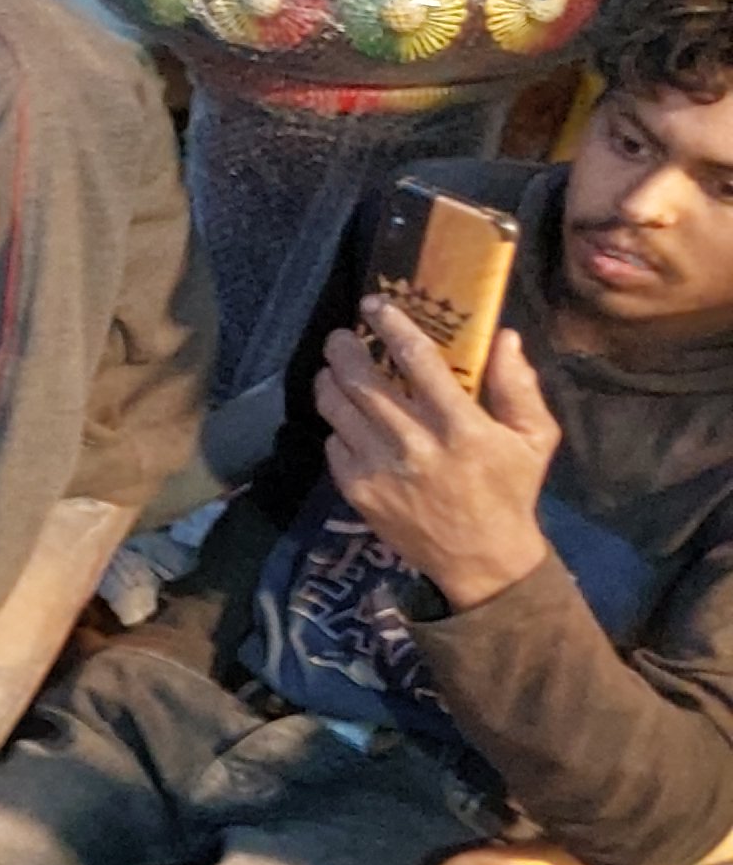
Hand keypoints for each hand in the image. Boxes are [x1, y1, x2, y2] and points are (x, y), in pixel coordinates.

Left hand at [318, 308, 562, 610]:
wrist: (481, 559)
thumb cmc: (510, 491)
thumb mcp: (534, 439)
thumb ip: (519, 386)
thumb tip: (504, 337)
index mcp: (460, 426)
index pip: (417, 360)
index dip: (392, 326)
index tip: (375, 305)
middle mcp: (413, 443)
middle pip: (361, 381)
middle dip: (344, 350)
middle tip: (341, 335)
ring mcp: (379, 468)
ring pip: (336, 409)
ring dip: (330, 381)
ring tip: (335, 369)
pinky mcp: (357, 490)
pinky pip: (333, 443)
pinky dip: (336, 425)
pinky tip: (347, 418)